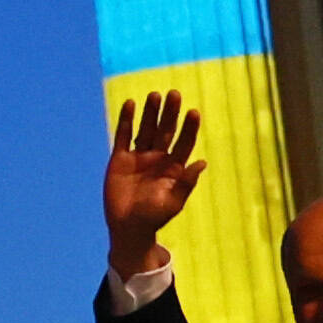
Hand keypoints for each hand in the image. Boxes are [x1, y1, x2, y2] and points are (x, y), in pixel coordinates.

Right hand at [104, 89, 206, 277]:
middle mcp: (158, 158)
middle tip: (175, 94)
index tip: (193, 112)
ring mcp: (139, 157)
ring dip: (150, 112)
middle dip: (170, 113)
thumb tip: (202, 163)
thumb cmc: (154, 218)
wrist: (127, 228)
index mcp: (174, 168)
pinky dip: (126, 120)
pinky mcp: (120, 158)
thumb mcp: (173, 202)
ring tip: (155, 95)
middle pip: (166, 131)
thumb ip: (186, 183)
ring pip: (146, 129)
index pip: (184, 143)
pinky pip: (124, 136)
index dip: (189, 128)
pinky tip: (130, 104)